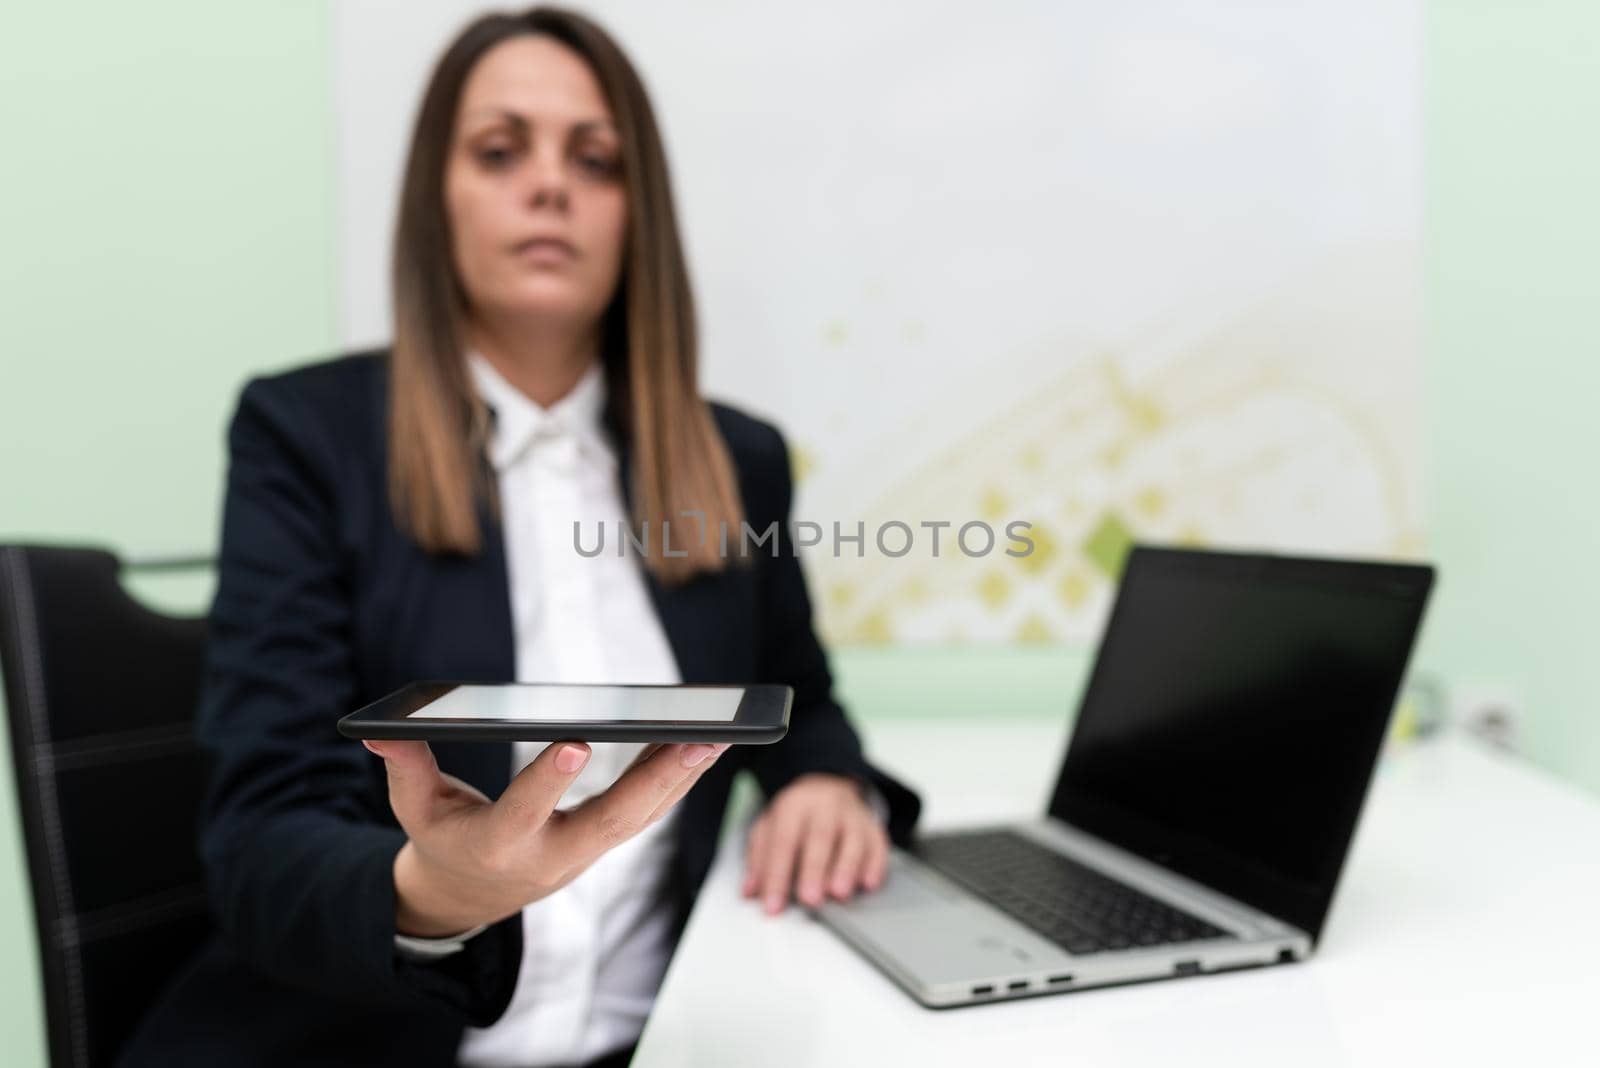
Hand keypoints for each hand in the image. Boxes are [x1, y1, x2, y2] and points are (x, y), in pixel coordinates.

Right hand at [363, 738, 726, 936]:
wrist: (468, 897)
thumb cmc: (442, 841)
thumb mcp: (415, 810)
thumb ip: (404, 769)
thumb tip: (379, 729)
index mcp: (499, 845)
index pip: (523, 813)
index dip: (545, 782)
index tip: (573, 741)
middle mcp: (551, 855)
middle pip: (612, 820)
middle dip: (656, 781)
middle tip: (698, 738)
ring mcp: (584, 853)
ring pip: (642, 818)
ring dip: (682, 779)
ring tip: (718, 734)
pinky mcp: (603, 843)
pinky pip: (646, 814)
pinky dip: (675, 782)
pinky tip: (702, 747)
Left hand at [741, 772, 888, 914]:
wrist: (827, 787)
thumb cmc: (796, 817)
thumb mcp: (769, 828)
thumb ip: (759, 859)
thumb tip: (751, 891)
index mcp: (794, 806)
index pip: (783, 841)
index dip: (777, 875)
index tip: (773, 905)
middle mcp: (825, 807)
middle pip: (820, 837)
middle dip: (814, 870)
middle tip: (810, 899)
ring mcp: (852, 815)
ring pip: (852, 840)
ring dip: (847, 868)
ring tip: (839, 894)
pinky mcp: (872, 827)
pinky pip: (877, 844)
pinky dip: (875, 865)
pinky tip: (868, 883)